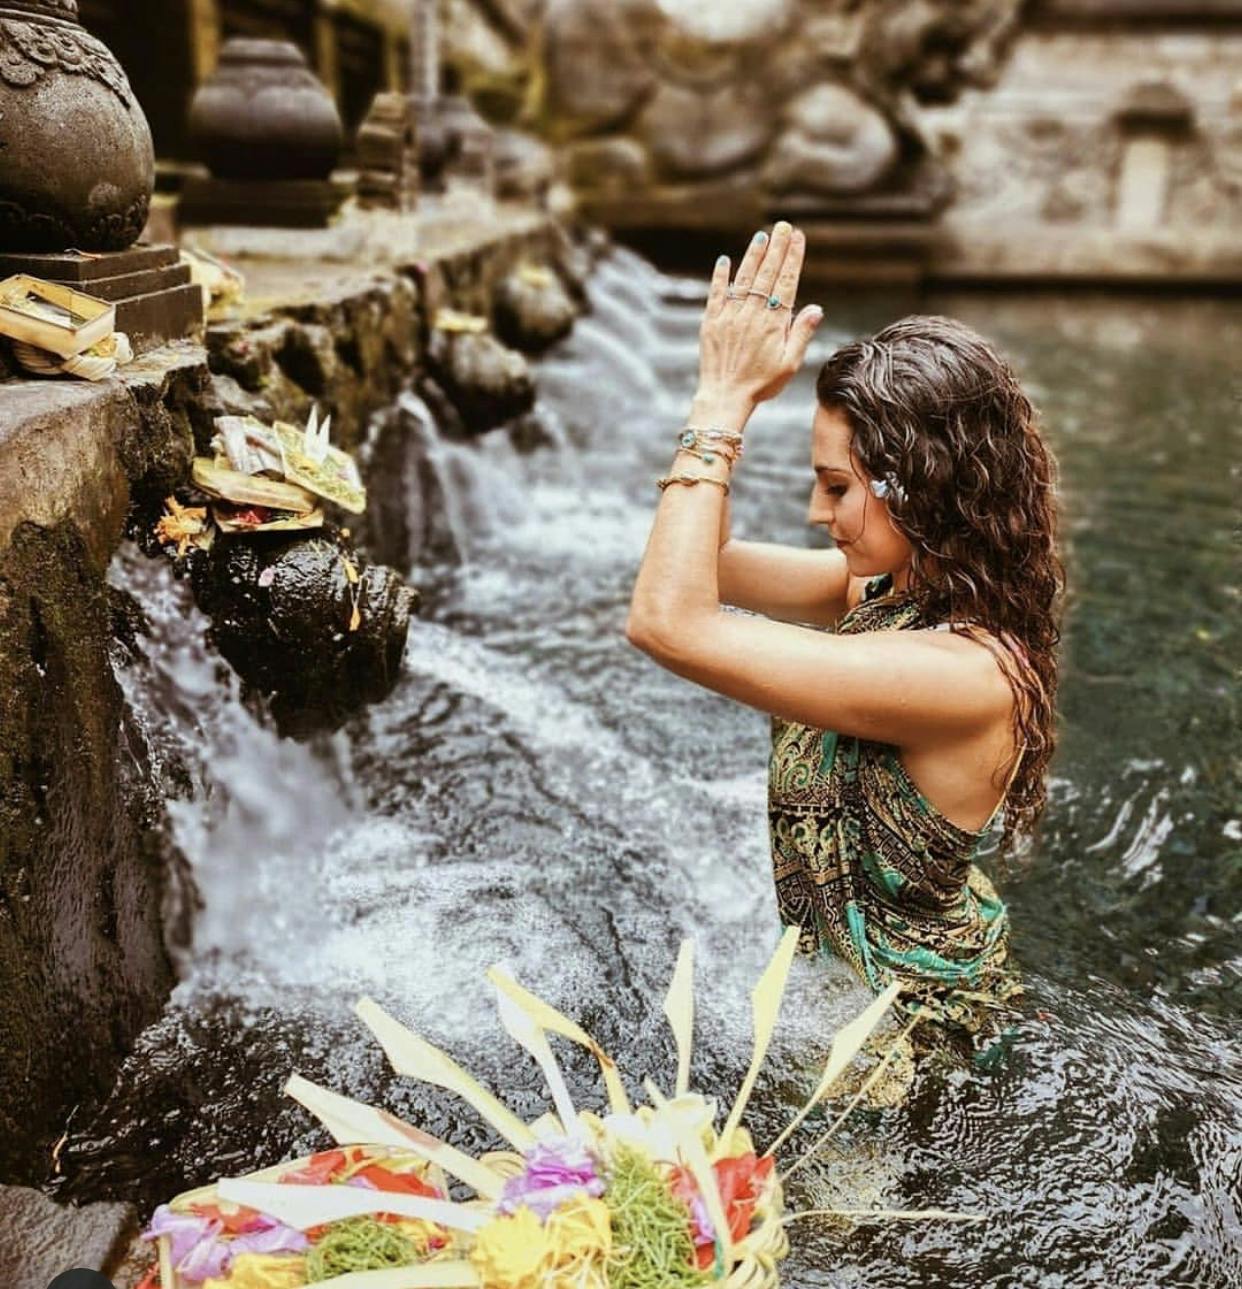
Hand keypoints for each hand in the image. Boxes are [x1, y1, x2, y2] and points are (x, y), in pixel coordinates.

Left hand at [696, 222, 823, 414]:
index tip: (798, 237)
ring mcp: (730, 316)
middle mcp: (752, 314)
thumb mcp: (789, 363)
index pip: (786, 283)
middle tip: (783, 226)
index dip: (792, 258)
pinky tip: (725, 260)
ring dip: (753, 256)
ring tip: (762, 236)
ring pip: (743, 279)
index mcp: (773, 323)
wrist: (725, 398)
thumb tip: (816, 308)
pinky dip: (720, 276)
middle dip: (777, 248)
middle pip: (767, 274)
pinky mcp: (711, 322)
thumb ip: (801, 333)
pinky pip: (716, 293)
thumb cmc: (760, 384)